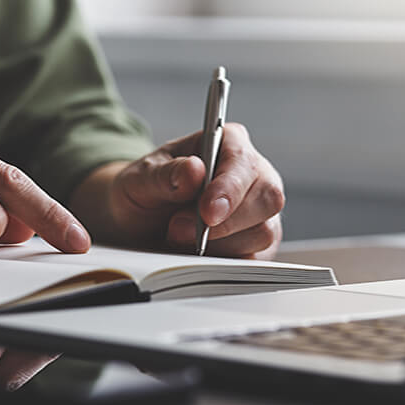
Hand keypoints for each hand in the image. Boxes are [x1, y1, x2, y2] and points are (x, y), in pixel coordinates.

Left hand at [70, 123, 283, 258]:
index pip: (244, 162)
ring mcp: (258, 210)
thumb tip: (194, 171)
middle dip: (224, 222)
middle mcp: (251, 174)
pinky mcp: (255, 243)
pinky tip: (195, 253)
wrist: (137, 221)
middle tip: (179, 230)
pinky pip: (253, 258)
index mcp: (227, 143)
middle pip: (267, 198)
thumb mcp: (140, 178)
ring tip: (178, 237)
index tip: (207, 212)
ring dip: (218, 244)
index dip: (229, 188)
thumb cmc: (143, 190)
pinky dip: (222, 261)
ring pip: (263, 232)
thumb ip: (166, 174)